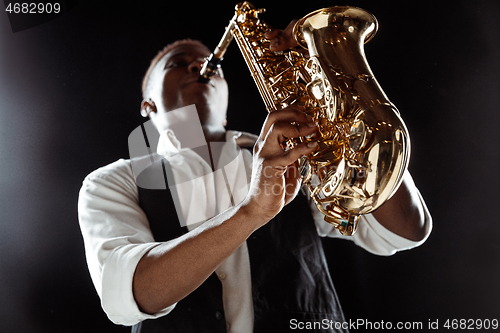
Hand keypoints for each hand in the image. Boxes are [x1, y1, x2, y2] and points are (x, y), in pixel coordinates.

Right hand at [244, 105, 317, 223]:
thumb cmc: (273, 190)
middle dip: (293, 113)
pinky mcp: (271, 166)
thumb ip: (294, 156)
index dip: (290, 111)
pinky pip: (289, 152)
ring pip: (277, 128)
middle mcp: (263, 146)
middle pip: (273, 116)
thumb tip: (309, 146)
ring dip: (298, 126)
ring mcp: (265, 155)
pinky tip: (312, 146)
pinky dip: (303, 147)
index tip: (305, 112)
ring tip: (312, 129)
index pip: (273, 118)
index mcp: (265, 144)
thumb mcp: (286, 167)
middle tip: (309, 118)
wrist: (259, 207)